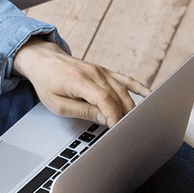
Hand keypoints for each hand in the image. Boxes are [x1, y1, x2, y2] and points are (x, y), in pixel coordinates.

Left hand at [12, 38, 149, 126]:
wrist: (43, 60)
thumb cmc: (48, 83)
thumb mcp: (58, 104)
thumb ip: (83, 111)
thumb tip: (105, 118)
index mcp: (80, 80)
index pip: (105, 100)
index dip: (114, 116)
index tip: (117, 130)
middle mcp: (94, 73)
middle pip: (118, 97)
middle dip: (124, 116)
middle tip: (127, 132)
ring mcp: (101, 71)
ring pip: (124, 91)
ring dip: (131, 107)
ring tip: (137, 123)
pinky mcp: (105, 71)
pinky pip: (126, 79)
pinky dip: (138, 88)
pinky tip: (150, 95)